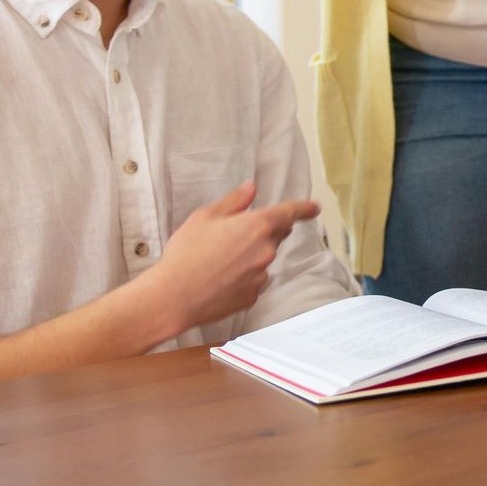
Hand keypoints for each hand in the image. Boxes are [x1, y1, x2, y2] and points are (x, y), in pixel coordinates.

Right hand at [142, 180, 318, 335]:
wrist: (172, 297)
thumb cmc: (185, 253)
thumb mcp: (205, 217)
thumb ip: (234, 202)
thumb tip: (251, 188)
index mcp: (257, 226)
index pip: (289, 213)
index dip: (303, 208)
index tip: (314, 208)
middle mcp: (266, 251)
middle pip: (275, 236)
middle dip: (262, 232)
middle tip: (232, 236)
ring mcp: (261, 275)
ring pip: (262, 259)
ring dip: (249, 256)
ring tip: (216, 261)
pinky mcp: (252, 296)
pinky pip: (253, 280)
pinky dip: (242, 277)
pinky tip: (218, 279)